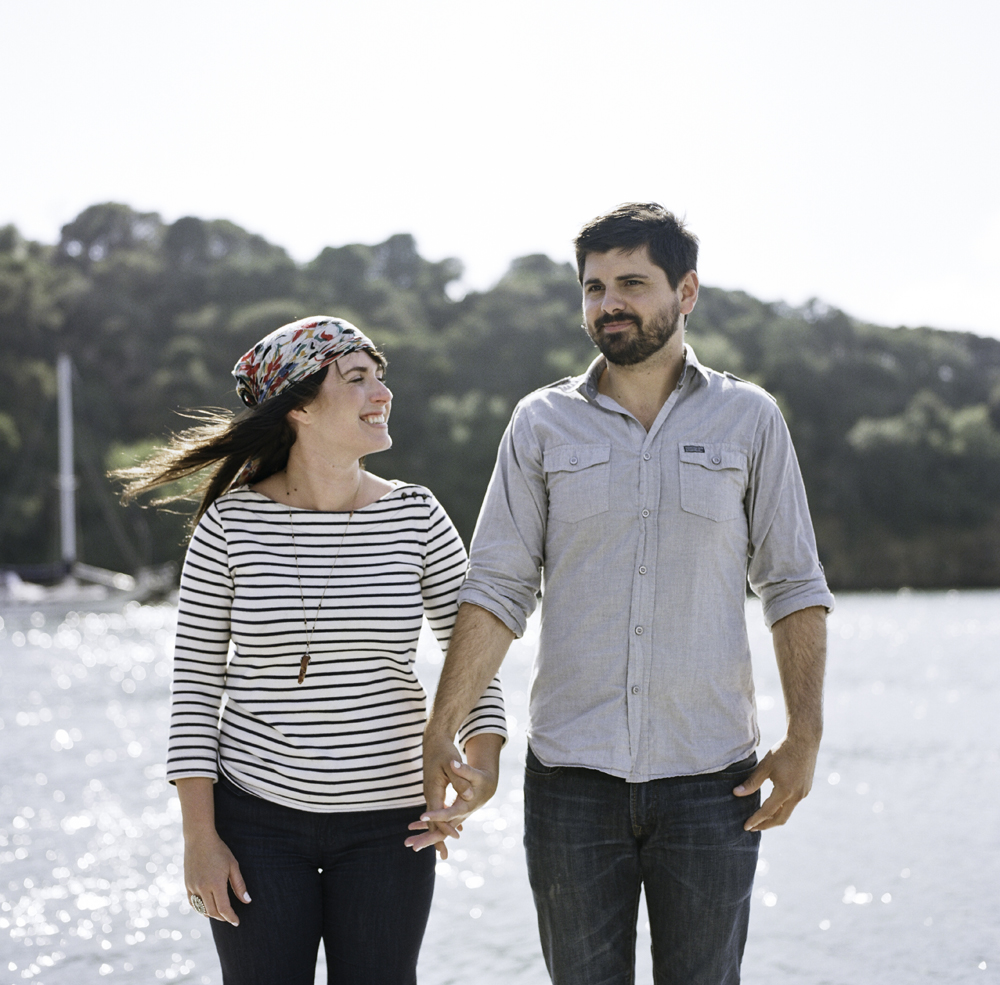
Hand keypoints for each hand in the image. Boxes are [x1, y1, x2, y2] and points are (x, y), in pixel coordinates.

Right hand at [184, 829, 250, 925]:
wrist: (199, 839)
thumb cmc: (219, 850)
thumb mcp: (233, 865)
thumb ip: (239, 885)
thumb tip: (247, 901)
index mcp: (216, 883)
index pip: (223, 909)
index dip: (231, 917)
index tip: (237, 922)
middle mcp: (202, 888)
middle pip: (212, 912)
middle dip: (223, 918)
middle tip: (230, 918)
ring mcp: (192, 887)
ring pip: (201, 910)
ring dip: (211, 914)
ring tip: (221, 914)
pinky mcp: (187, 885)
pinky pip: (193, 903)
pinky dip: (200, 909)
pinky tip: (207, 908)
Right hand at [405, 731, 500, 855]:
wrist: (434, 740)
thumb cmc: (444, 751)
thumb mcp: (452, 763)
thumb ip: (460, 779)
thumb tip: (468, 795)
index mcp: (433, 790)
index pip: (437, 815)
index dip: (446, 826)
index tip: (456, 837)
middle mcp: (430, 794)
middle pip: (431, 822)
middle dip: (435, 839)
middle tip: (443, 856)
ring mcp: (431, 793)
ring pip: (432, 818)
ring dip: (437, 833)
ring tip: (442, 849)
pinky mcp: (434, 790)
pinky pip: (436, 811)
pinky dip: (440, 822)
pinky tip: (449, 827)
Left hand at [734, 732, 819, 830]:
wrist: (804, 740)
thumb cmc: (782, 751)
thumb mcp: (765, 766)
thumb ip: (751, 782)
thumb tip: (736, 794)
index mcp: (785, 791)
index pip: (767, 811)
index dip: (756, 820)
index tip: (745, 827)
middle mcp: (797, 795)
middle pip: (780, 819)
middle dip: (766, 825)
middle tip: (752, 828)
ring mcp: (803, 793)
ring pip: (787, 812)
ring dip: (774, 818)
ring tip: (761, 819)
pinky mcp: (806, 789)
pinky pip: (793, 804)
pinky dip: (782, 809)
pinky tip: (773, 805)